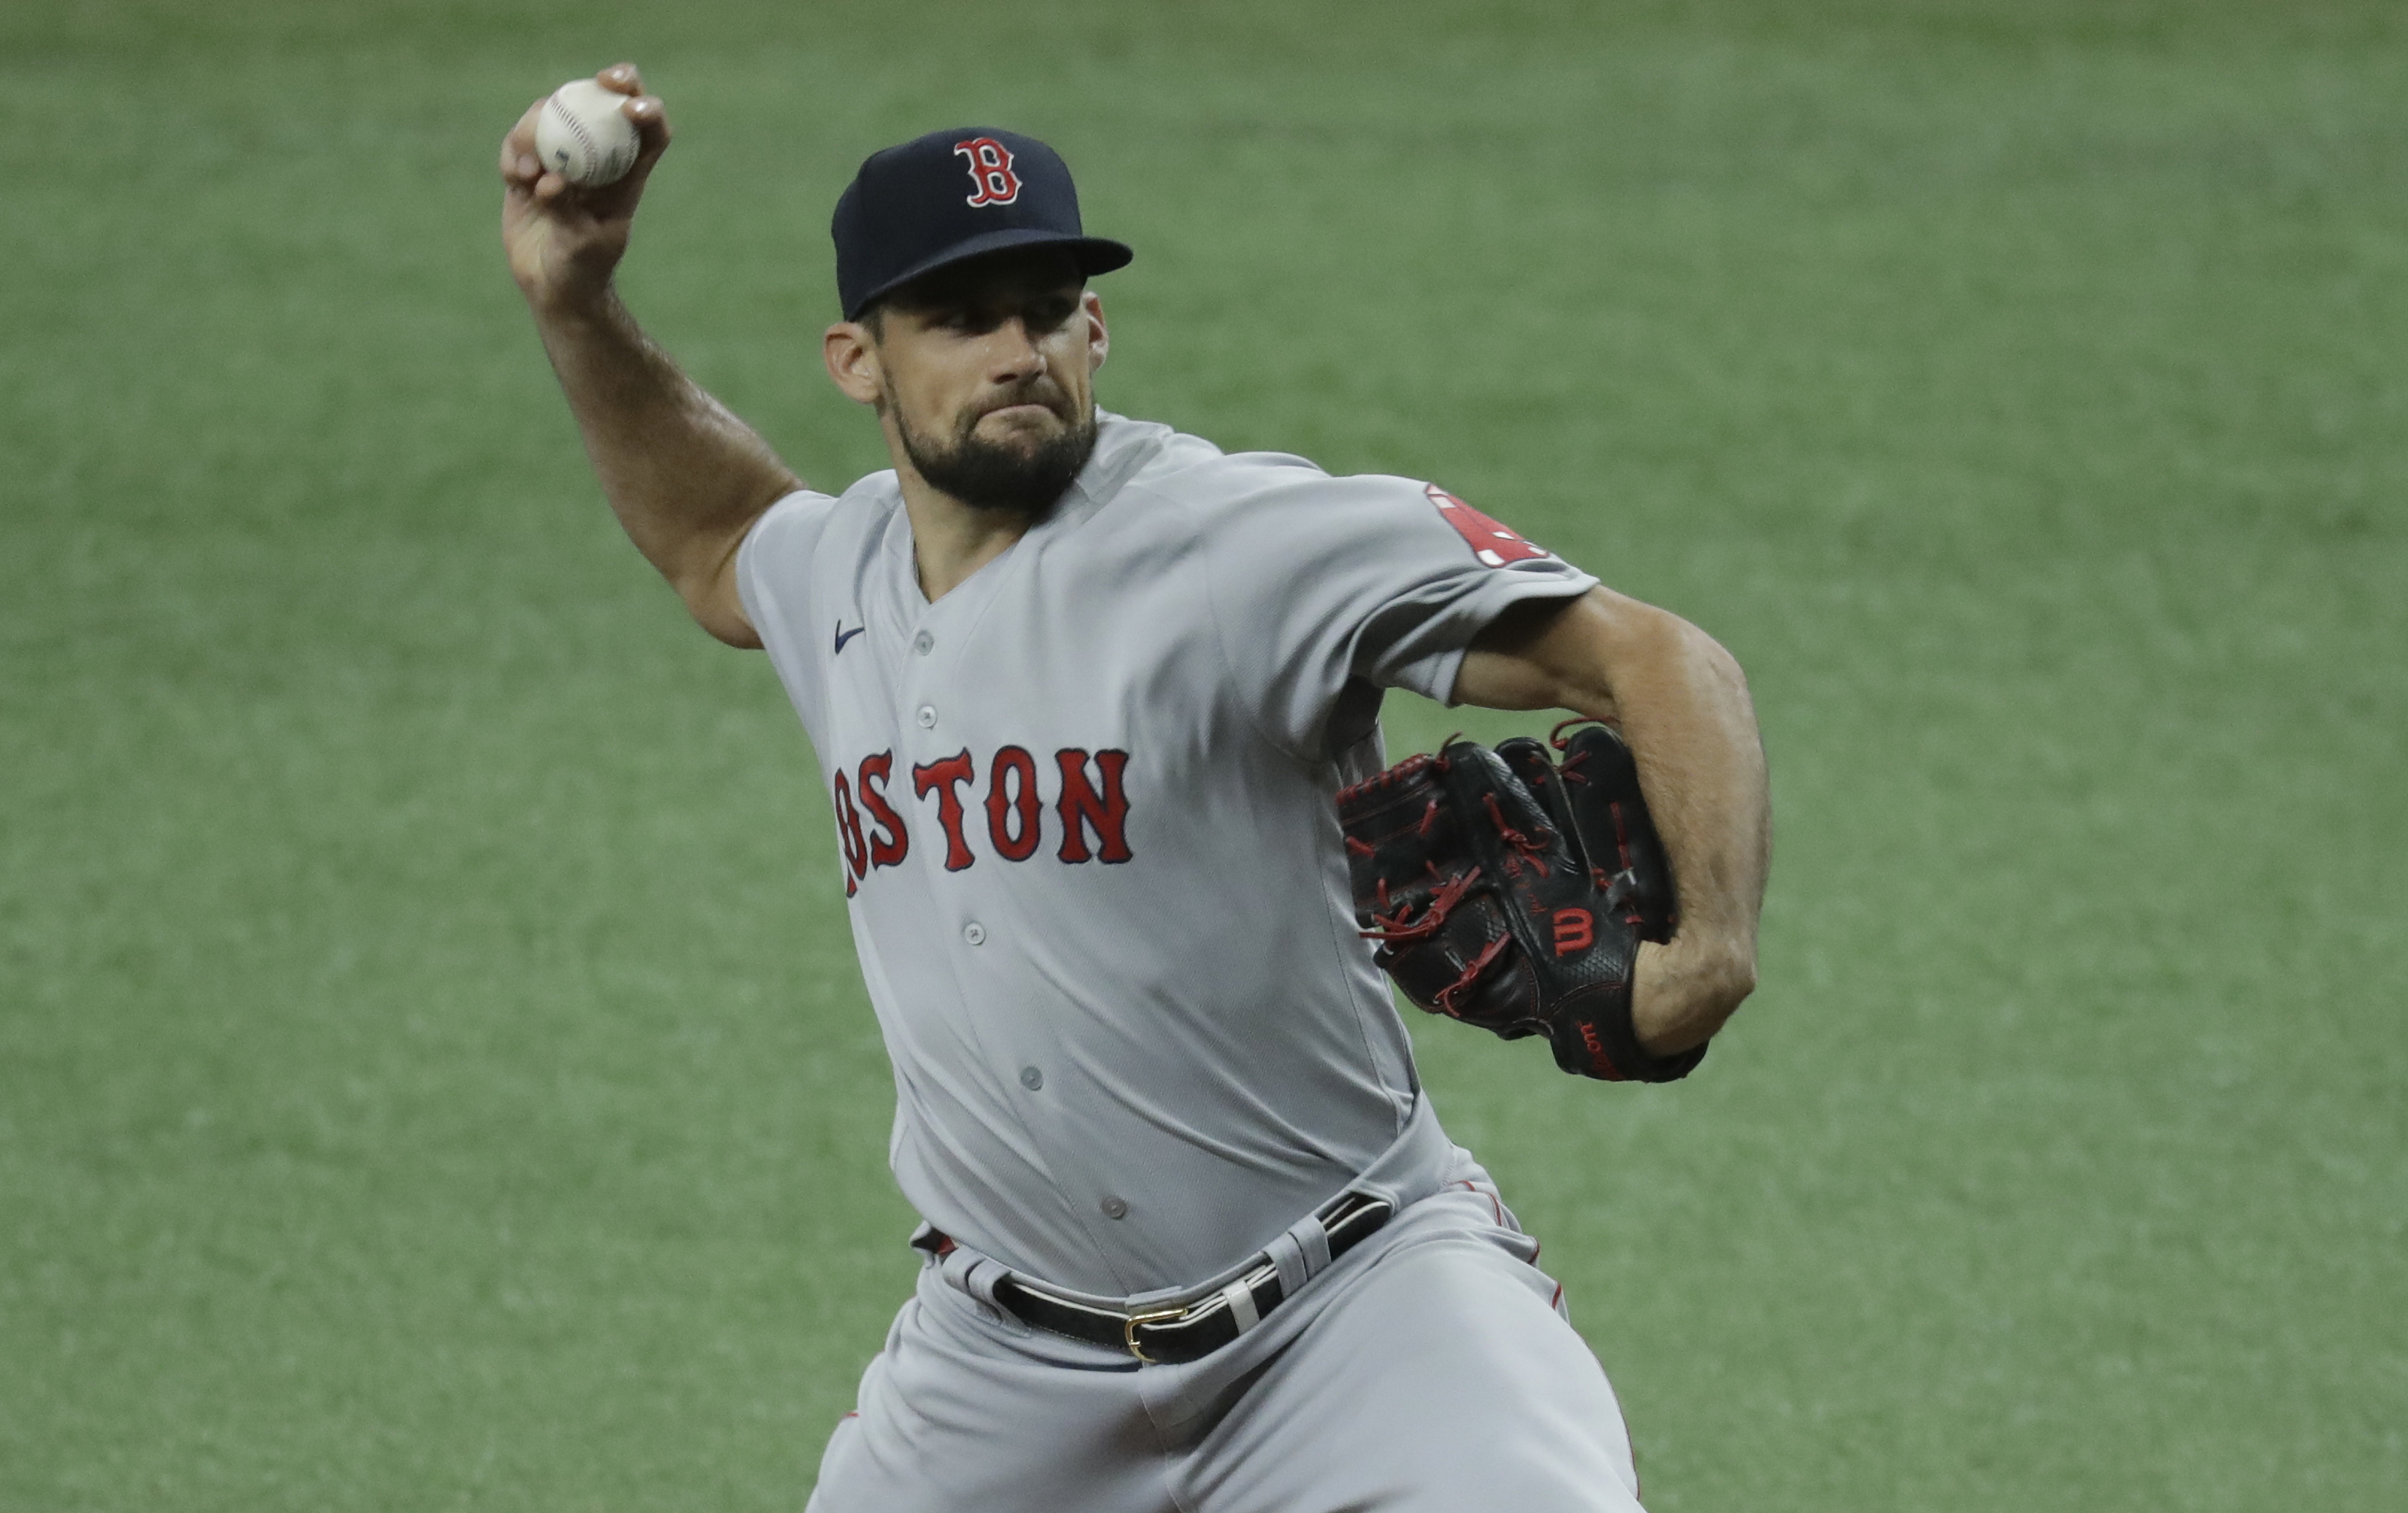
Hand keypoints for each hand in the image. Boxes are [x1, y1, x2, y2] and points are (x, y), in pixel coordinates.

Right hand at [499, 63, 670, 311]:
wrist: (553, 287)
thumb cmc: (582, 271)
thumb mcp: (581, 246)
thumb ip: (566, 212)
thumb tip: (550, 181)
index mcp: (626, 177)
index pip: (650, 133)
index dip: (648, 110)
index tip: (631, 106)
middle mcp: (597, 160)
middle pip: (604, 106)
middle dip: (604, 84)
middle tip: (599, 82)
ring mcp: (561, 160)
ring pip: (554, 117)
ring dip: (538, 130)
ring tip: (528, 173)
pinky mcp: (528, 169)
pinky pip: (519, 144)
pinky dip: (514, 151)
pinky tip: (515, 176)